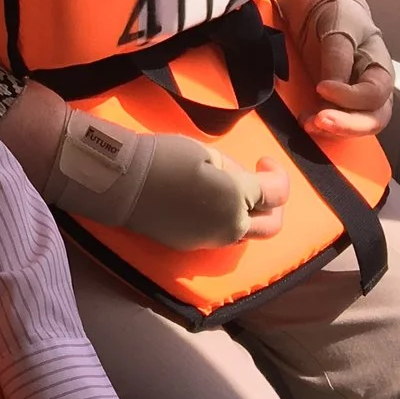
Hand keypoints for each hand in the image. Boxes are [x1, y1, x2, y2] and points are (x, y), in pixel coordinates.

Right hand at [47, 109, 287, 250]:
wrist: (122, 182)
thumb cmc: (164, 158)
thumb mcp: (207, 153)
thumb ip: (235, 171)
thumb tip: (242, 182)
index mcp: (237, 198)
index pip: (277, 193)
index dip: (277, 174)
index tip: (264, 161)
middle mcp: (230, 227)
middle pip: (271, 226)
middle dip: (274, 205)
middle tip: (261, 184)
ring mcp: (211, 240)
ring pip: (245, 234)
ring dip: (249, 215)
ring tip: (231, 191)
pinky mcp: (191, 245)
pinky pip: (220, 235)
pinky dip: (224, 220)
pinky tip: (206, 202)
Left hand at [275, 0, 394, 139]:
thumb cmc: (335, 7)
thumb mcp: (339, 25)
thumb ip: (338, 57)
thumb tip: (333, 89)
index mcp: (379, 67)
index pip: (375, 94)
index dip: (351, 97)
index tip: (322, 87)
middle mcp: (369, 86)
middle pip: (371, 118)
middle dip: (347, 125)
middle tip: (320, 121)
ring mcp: (350, 95)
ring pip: (354, 124)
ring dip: (333, 129)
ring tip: (308, 123)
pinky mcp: (330, 98)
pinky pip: (333, 118)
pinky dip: (320, 124)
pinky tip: (304, 120)